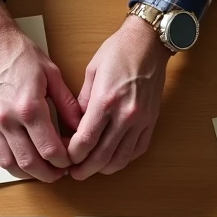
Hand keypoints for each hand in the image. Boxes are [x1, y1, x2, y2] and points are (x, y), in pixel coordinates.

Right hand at [0, 0, 81, 182]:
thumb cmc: (19, 52)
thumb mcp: (51, 74)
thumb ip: (67, 104)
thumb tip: (81, 127)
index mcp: (29, 108)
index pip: (50, 149)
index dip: (64, 161)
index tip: (71, 161)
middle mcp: (7, 120)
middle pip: (29, 163)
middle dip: (48, 174)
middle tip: (59, 173)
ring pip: (9, 163)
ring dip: (27, 173)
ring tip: (41, 171)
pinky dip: (6, 163)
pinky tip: (19, 161)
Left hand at [68, 17, 169, 178]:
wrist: (149, 43)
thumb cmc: (118, 51)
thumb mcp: (91, 72)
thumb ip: (82, 102)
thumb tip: (75, 125)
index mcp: (106, 100)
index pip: (86, 140)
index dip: (73, 155)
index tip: (65, 157)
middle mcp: (126, 114)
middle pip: (102, 156)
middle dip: (85, 169)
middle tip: (74, 173)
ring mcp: (141, 120)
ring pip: (121, 158)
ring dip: (104, 168)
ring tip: (91, 169)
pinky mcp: (151, 121)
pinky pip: (137, 150)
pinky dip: (123, 159)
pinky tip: (112, 159)